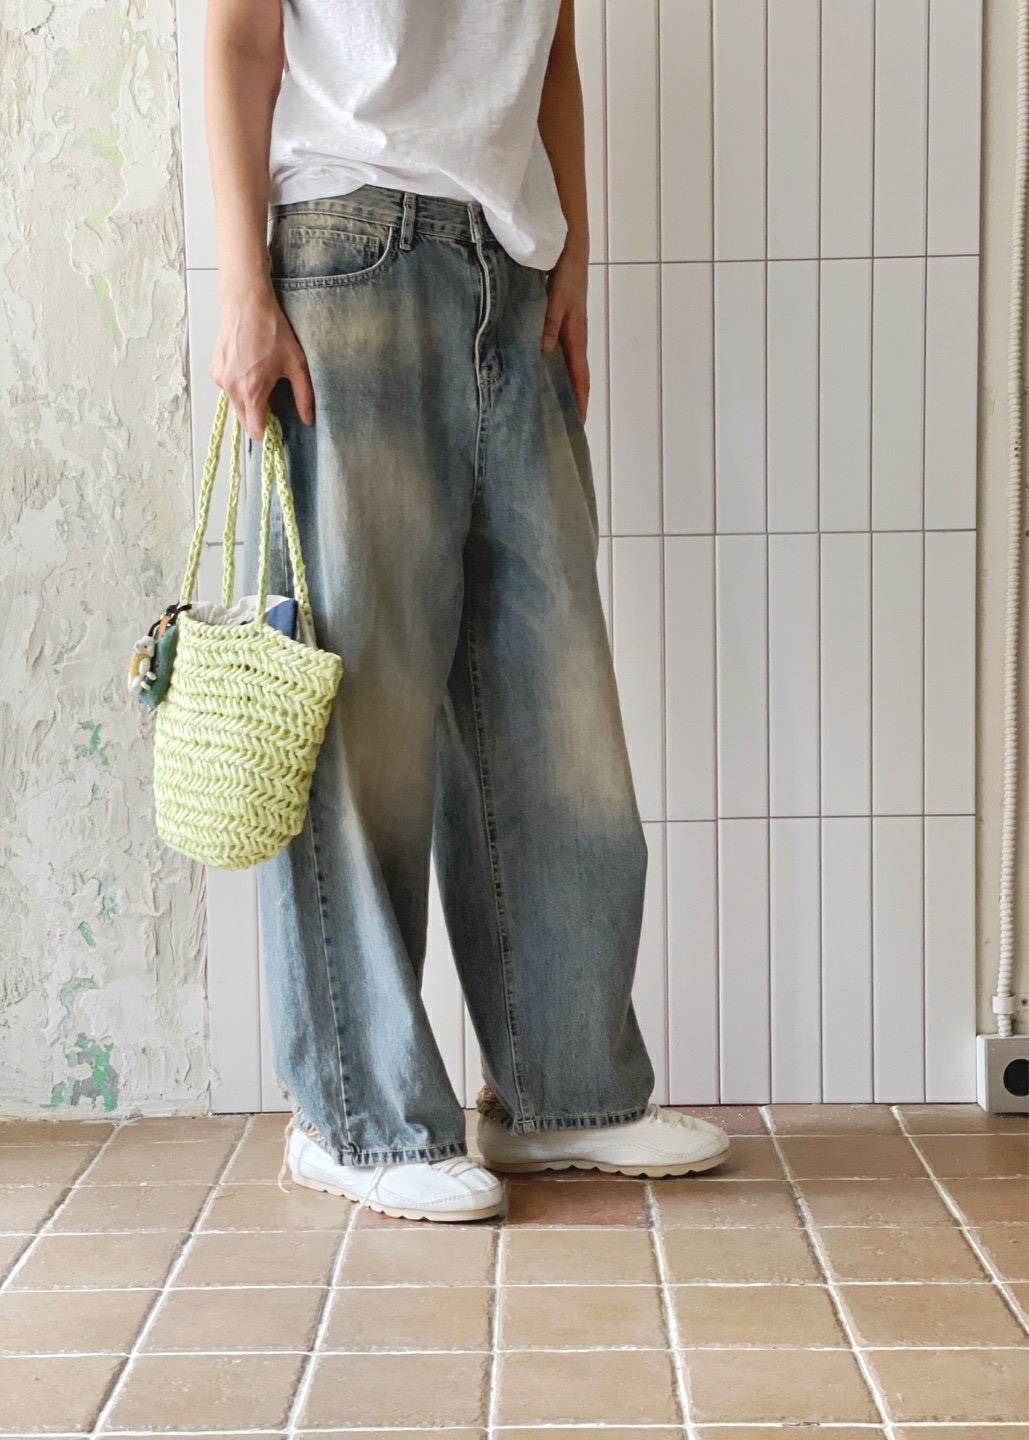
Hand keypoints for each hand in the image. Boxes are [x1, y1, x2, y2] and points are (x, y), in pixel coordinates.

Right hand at [209, 281, 314, 440]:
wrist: (246, 303)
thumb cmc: (272, 331)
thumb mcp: (296, 365)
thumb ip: (303, 396)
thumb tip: (309, 420)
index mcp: (252, 391)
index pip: (255, 431)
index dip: (266, 432)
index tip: (275, 428)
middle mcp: (231, 388)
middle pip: (244, 420)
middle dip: (257, 416)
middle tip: (271, 399)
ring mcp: (220, 379)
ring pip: (235, 403)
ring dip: (247, 399)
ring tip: (260, 376)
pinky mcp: (214, 369)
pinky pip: (227, 388)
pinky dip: (238, 385)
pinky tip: (248, 366)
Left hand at [541, 251, 588, 423]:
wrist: (569, 246)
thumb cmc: (566, 272)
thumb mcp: (556, 299)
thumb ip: (548, 325)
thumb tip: (541, 355)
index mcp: (576, 337)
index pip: (580, 378)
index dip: (580, 402)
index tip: (577, 426)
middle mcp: (573, 338)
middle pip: (572, 377)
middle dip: (568, 401)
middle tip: (558, 425)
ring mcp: (566, 331)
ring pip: (562, 365)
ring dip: (557, 385)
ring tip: (544, 405)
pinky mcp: (557, 321)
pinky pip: (553, 351)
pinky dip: (547, 365)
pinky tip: (532, 370)